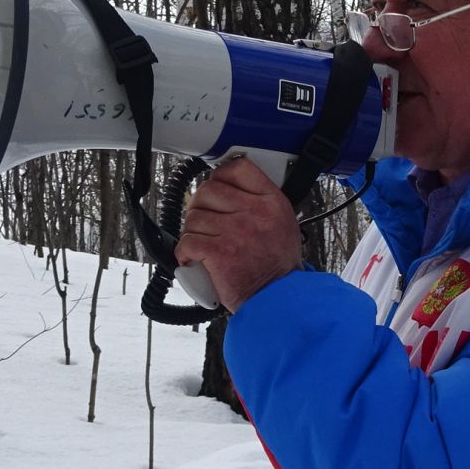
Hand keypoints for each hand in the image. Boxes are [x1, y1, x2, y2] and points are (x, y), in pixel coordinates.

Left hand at [174, 157, 301, 311]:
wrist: (279, 299)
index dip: (219, 176)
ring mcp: (235, 232)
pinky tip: (194, 258)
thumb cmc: (279, 268)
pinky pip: (187, 241)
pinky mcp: (218, 252)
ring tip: (203, 245)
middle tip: (204, 222)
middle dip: (200, 206)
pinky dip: (185, 252)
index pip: (238, 169)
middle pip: (208, 190)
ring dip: (193, 232)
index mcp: (271, 202)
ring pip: (194, 217)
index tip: (215, 187)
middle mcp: (254, 213)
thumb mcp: (284, 224)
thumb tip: (231, 189)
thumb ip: (261, 203)